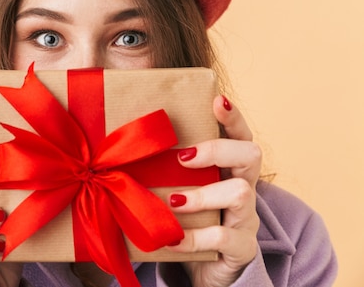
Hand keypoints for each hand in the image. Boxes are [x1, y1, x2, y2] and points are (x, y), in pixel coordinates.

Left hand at [166, 96, 260, 286]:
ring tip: (173, 201)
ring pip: (240, 193)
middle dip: (217, 150)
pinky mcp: (241, 248)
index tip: (216, 100)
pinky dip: (194, 238)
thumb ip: (162, 168)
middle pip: (251, 155)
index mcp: (227, 169)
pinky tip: (172, 239)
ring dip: (202, 195)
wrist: (201, 269)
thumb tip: (117, 143)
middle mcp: (244, 187)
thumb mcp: (176, 189)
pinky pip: (225, 238)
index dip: (232, 116)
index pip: (239, 134)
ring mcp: (245, 218)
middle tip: (183, 157)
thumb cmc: (183, 219)